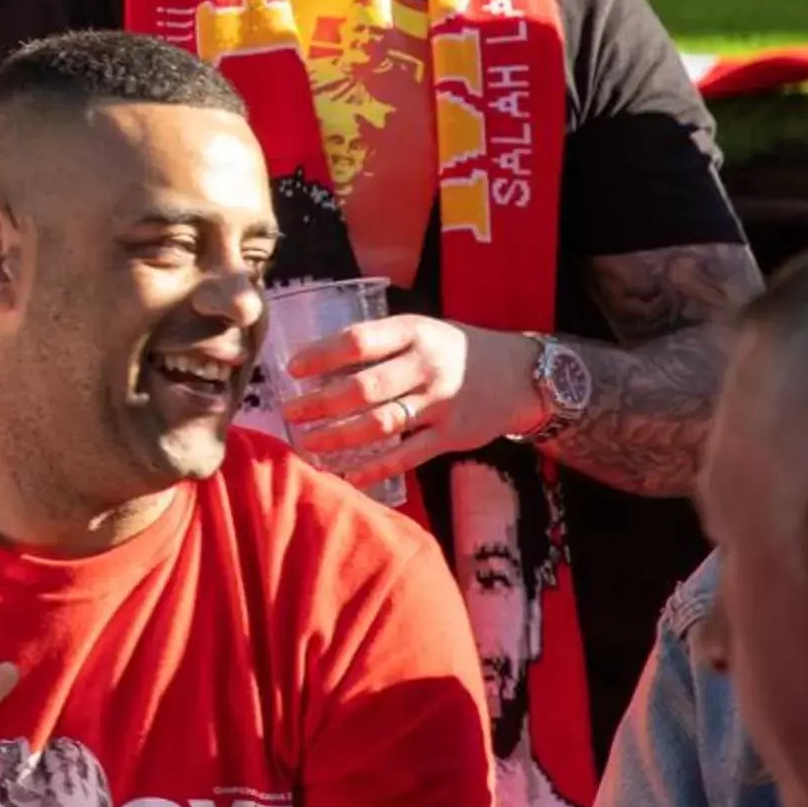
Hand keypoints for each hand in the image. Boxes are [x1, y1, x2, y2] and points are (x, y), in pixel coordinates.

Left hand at [277, 312, 546, 484]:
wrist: (518, 375)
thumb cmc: (453, 350)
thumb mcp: (421, 331)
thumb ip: (380, 344)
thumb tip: (318, 364)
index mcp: (414, 331)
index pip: (358, 340)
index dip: (321, 355)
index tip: (292, 369)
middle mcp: (427, 366)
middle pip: (364, 388)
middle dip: (320, 403)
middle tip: (289, 412)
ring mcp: (441, 403)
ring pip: (381, 424)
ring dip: (339, 436)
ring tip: (308, 443)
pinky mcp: (451, 436)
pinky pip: (408, 456)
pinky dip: (377, 468)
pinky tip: (349, 475)